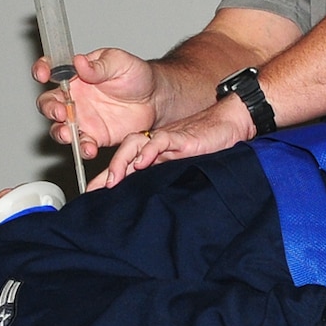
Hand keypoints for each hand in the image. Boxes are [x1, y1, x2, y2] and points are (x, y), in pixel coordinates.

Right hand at [36, 48, 158, 157]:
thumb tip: (79, 62)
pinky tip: (90, 148)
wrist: (156, 99)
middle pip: (49, 104)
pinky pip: (82, 145)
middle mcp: (74, 98)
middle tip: (60, 111)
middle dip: (50, 109)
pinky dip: (82, 148)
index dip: (42, 70)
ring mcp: (82, 119)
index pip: (51, 70)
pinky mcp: (95, 136)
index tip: (43, 74)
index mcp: (76, 75)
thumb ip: (99, 65)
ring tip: (69, 134)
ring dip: (60, 132)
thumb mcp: (120, 62)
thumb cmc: (137, 75)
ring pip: (59, 128)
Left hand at [89, 96, 253, 189]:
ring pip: (135, 143)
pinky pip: (161, 141)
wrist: (232, 123)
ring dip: (121, 161)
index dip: (109, 177)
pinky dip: (150, 151)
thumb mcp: (186, 166)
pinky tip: (142, 163)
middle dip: (108, 171)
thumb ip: (169, 176)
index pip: (127, 164)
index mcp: (156, 152)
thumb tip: (153, 202)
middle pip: (124, 152)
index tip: (93, 194)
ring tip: (113, 180)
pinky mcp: (181, 136)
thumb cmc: (212, 145)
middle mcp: (156, 144)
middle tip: (96, 190)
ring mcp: (166, 138)